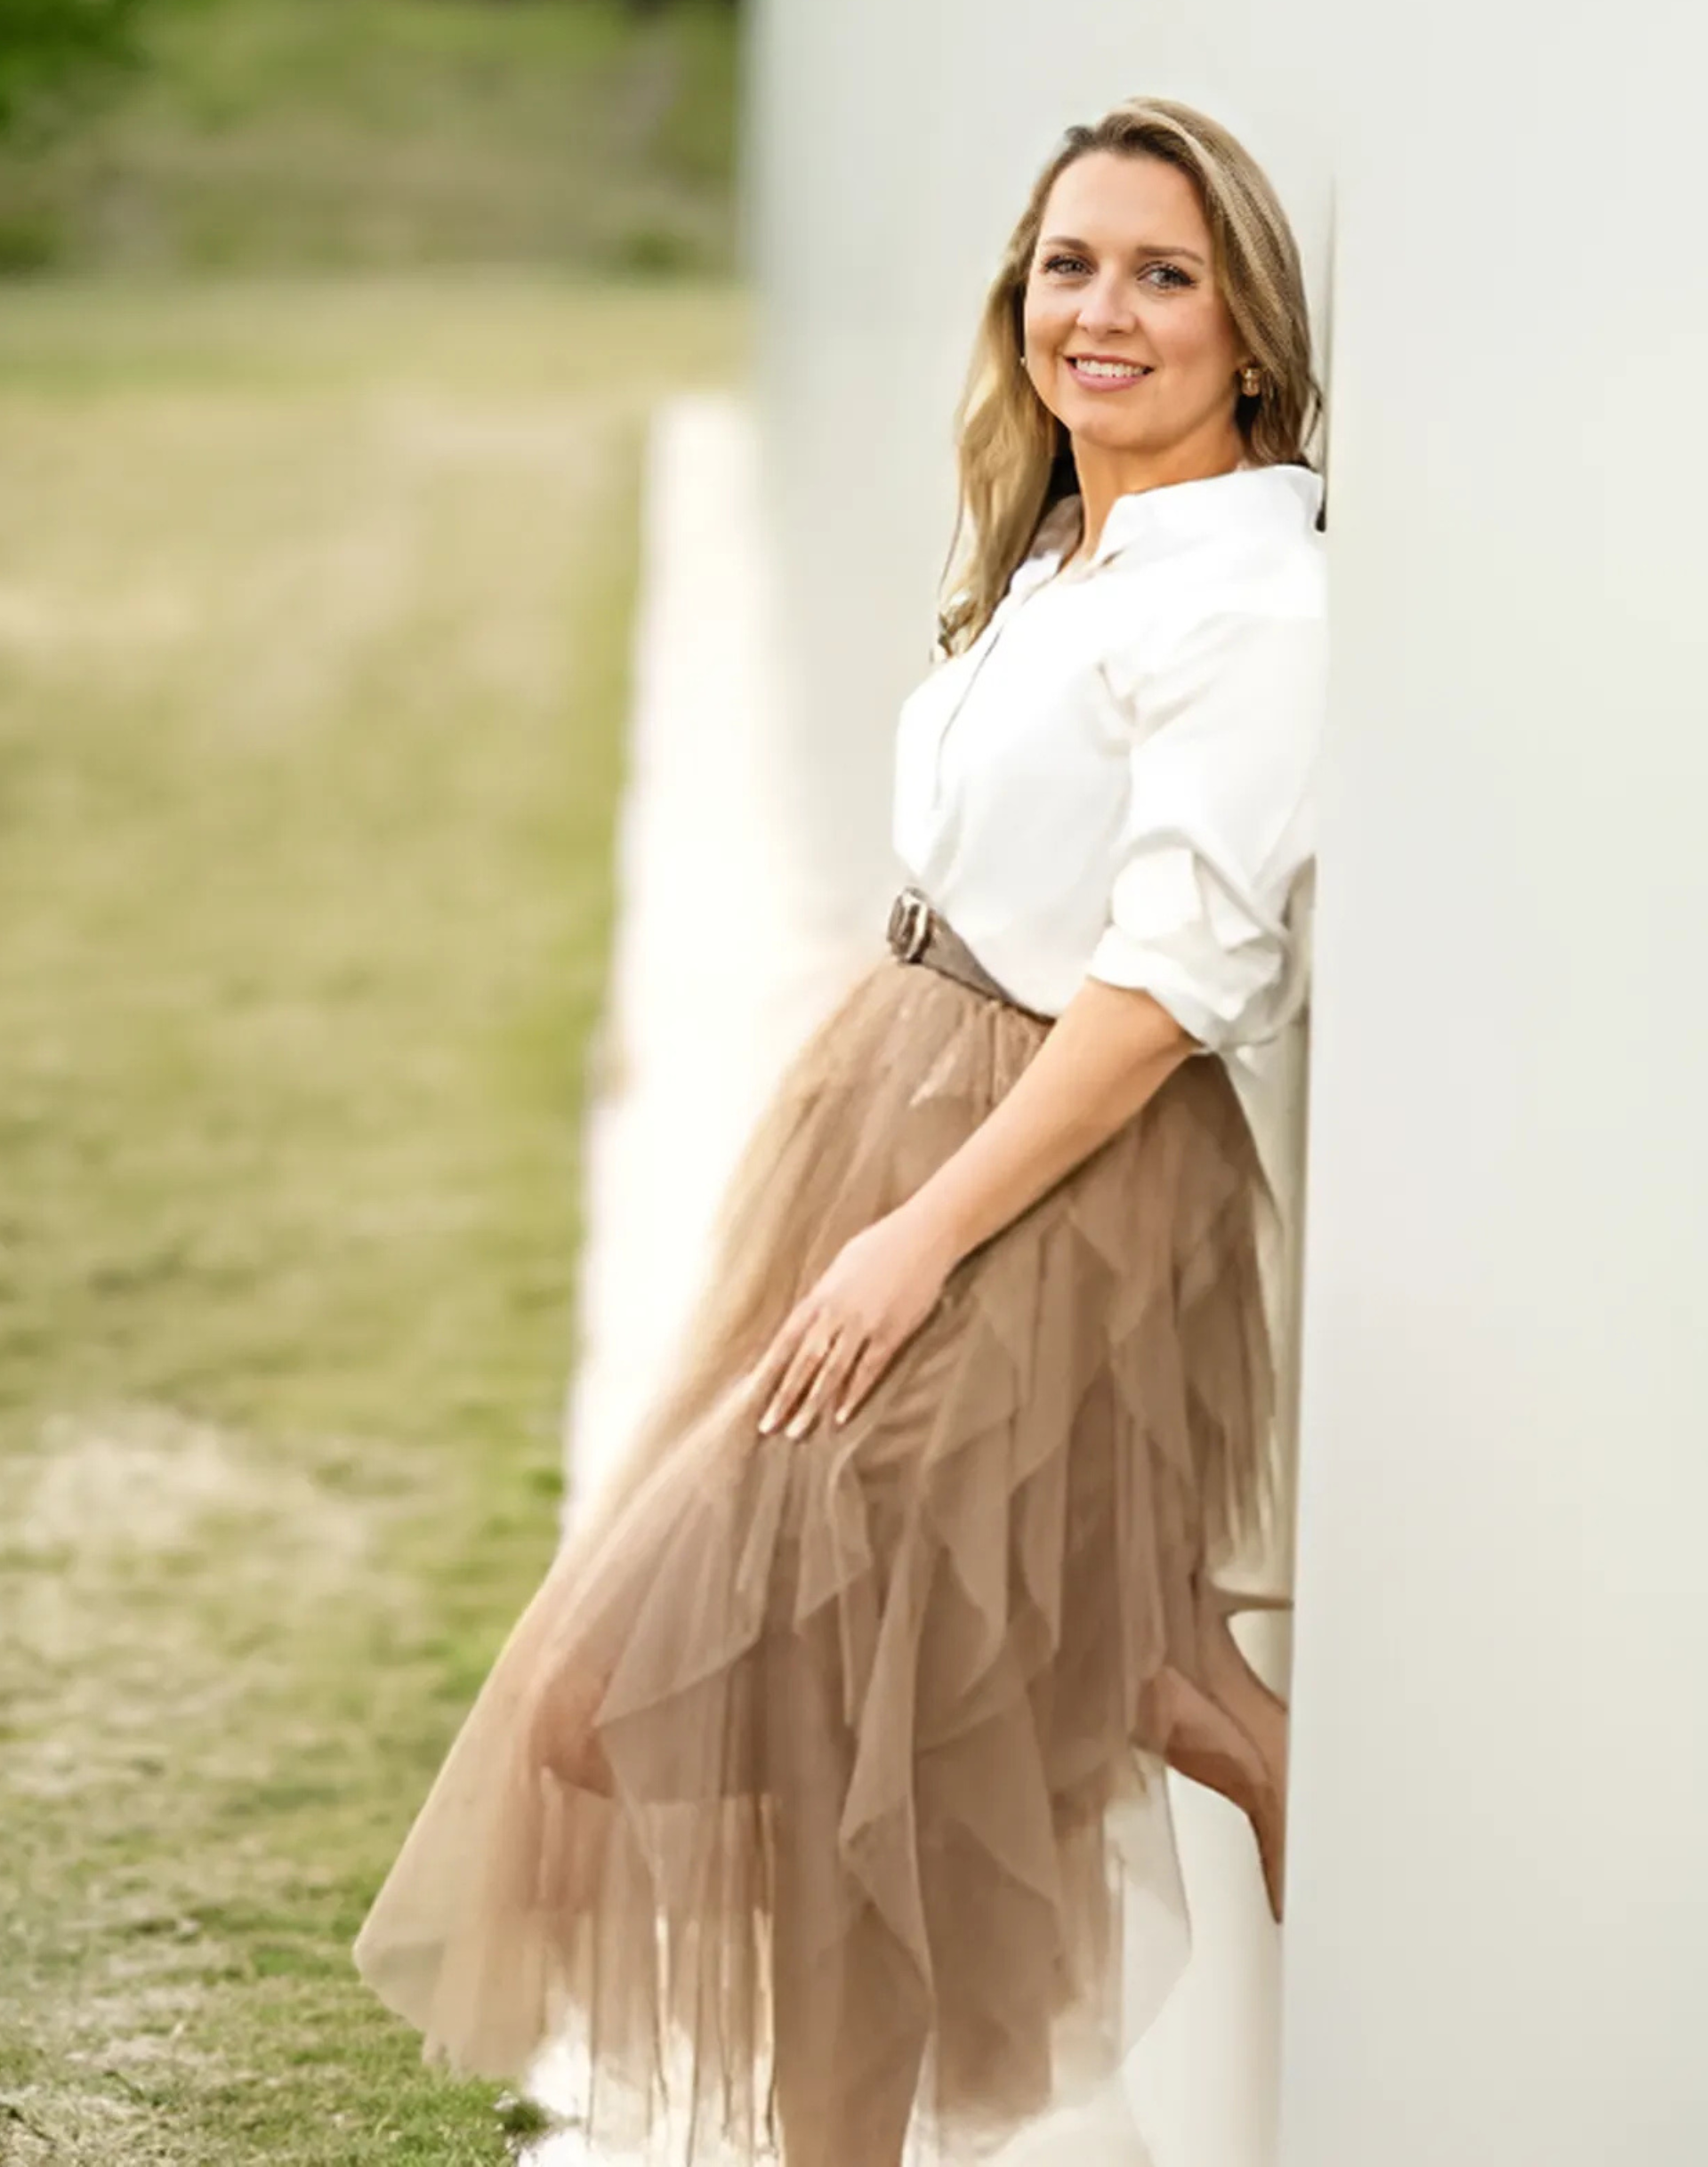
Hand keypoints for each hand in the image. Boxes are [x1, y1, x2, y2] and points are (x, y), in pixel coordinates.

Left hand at [751, 1205, 958, 1438]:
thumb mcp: (840, 1267)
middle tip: (768, 1426)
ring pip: (832, 1373)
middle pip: (804, 1363)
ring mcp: (864, 1325)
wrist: (922, 1236)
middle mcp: (836, 1313)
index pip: (786, 1341)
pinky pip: (868, 1371)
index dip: (769, 1371)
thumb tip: (807, 1322)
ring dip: (813, 1404)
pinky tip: (840, 1416)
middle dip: (784, 1397)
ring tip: (798, 1431)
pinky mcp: (891, 1334)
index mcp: (819, 1296)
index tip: (752, 1395)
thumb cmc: (879, 1245)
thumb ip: (823, 1298)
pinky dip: (853, 1395)